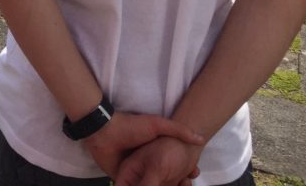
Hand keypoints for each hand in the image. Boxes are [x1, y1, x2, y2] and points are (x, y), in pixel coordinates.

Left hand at [83, 112, 203, 178]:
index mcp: (153, 151)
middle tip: (187, 184)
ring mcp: (134, 172)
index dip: (183, 172)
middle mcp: (145, 162)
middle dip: (174, 182)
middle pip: (163, 178)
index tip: (193, 175)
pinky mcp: (121, 179)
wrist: (104, 130)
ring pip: (149, 184)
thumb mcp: (157, 124)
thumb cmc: (131, 126)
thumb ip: (178, 130)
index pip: (172, 164)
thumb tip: (201, 139)